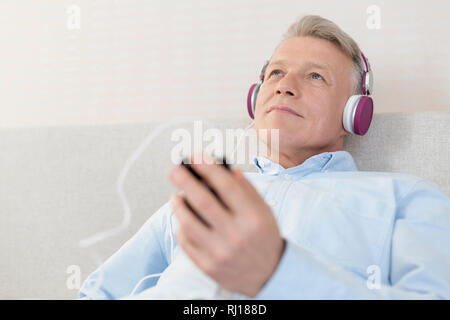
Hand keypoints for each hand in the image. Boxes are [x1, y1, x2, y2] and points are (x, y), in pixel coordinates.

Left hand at [168, 153, 285, 296]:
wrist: (270, 275)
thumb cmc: (264, 238)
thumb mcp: (264, 212)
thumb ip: (247, 190)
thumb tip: (226, 169)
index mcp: (253, 218)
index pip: (226, 187)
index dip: (209, 168)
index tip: (195, 156)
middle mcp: (236, 235)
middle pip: (203, 202)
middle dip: (185, 182)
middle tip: (174, 170)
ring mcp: (220, 253)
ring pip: (189, 223)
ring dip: (178, 205)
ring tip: (176, 196)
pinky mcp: (208, 266)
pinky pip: (186, 242)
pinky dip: (181, 227)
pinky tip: (183, 218)